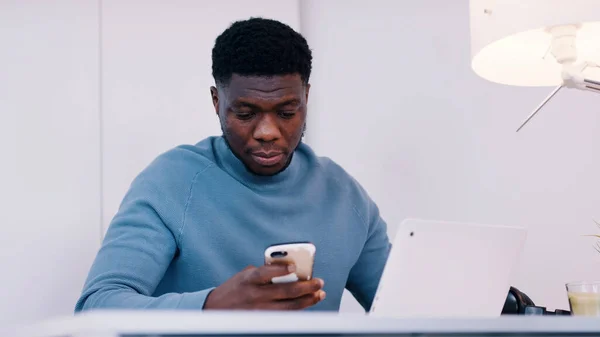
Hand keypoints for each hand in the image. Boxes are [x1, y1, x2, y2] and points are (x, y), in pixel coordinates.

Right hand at [203, 264, 325, 309]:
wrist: (215, 309)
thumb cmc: (234, 288)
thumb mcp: (245, 275)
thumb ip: (264, 271)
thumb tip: (287, 270)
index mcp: (250, 279)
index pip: (267, 273)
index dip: (281, 269)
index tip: (295, 267)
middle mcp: (255, 295)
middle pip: (286, 291)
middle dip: (306, 286)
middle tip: (319, 282)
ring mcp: (260, 309)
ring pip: (289, 306)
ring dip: (307, 300)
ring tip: (319, 294)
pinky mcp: (263, 319)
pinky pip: (285, 314)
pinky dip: (298, 309)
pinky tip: (307, 304)